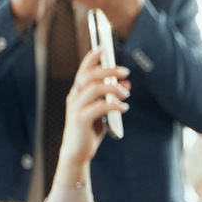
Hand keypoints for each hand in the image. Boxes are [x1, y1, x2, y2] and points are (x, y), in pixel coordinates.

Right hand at [53, 47, 129, 188]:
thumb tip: (126, 84)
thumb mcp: (103, 111)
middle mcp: (74, 97)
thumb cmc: (89, 130)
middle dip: (108, 70)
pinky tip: (123, 108)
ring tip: (126, 94)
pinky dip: (113, 105)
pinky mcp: (80, 120)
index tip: (103, 48)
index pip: (83, 71)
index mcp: (77, 93)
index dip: (92, 59)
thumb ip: (112, 97)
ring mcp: (76, 108)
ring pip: (93, 88)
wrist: (77, 153)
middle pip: (89, 76)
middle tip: (126, 72)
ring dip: (113, 88)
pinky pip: (99, 107)